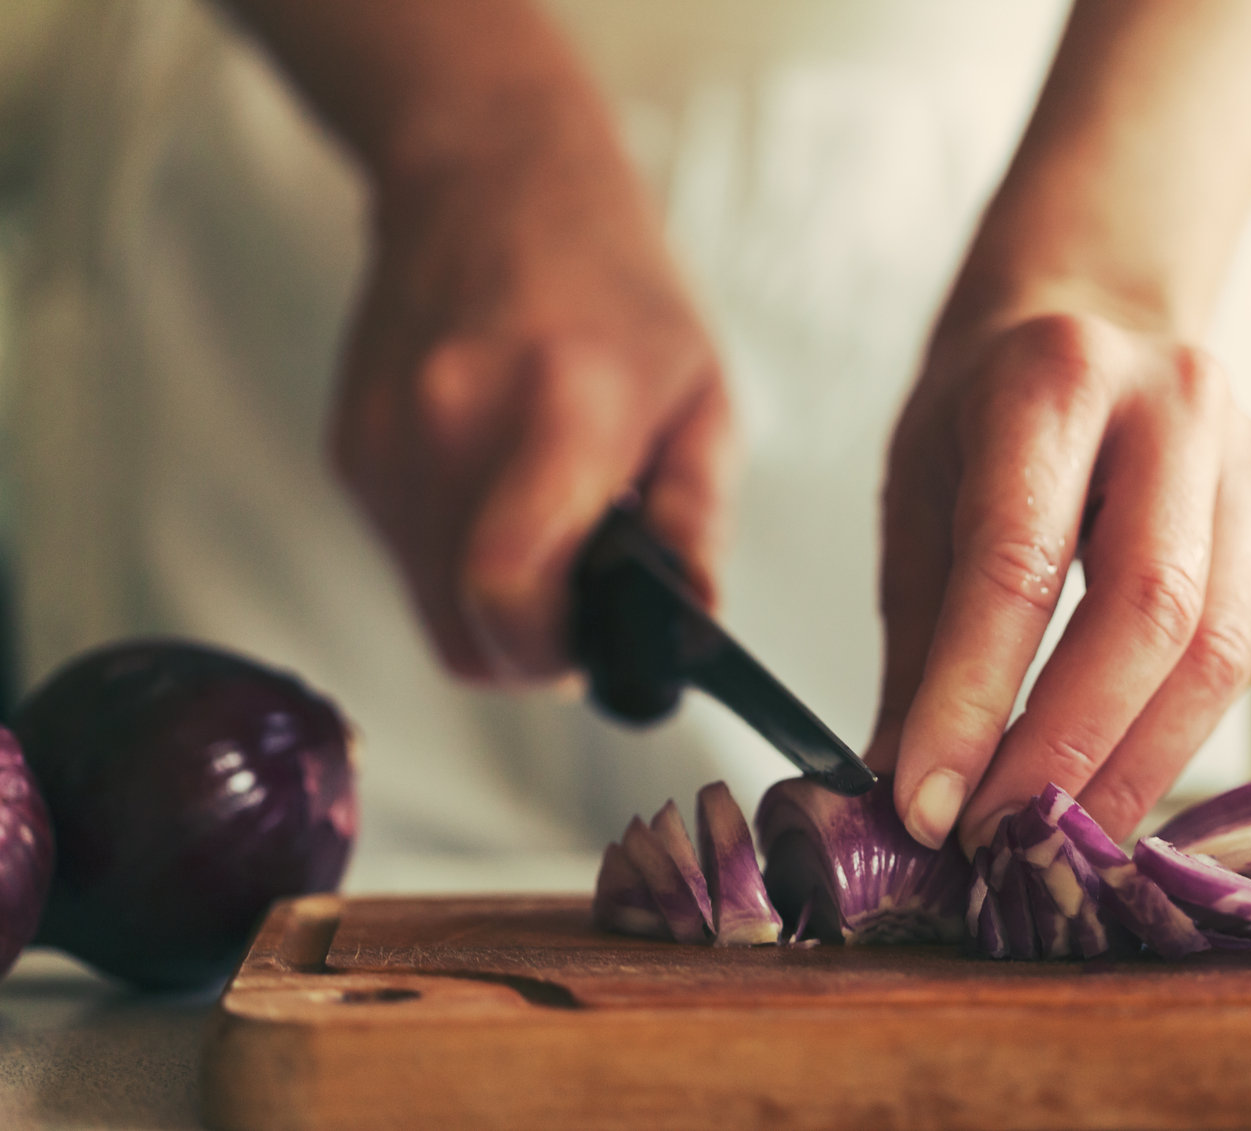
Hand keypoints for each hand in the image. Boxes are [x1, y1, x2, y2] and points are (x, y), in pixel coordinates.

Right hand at [331, 109, 733, 681]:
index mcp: (558, 412)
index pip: (510, 595)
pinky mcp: (350, 451)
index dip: (554, 654)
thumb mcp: (700, 393)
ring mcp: (387, 443)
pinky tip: (497, 493)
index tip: (597, 645)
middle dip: (530, 649)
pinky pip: (402, 557)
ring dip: (491, 607)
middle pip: (464, 632)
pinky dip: (453, 558)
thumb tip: (690, 622)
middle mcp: (451, 429)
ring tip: (545, 530)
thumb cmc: (614, 284)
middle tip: (582, 608)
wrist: (491, 177)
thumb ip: (696, 519)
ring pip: (427, 608)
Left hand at [867, 310, 1250, 850]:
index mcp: (1055, 379)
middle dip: (1065, 749)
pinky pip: (1245, 657)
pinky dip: (1175, 739)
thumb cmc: (987, 411)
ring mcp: (1250, 462)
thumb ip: (920, 642)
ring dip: (1131, 766)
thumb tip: (904, 791)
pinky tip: (1114, 789)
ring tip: (1053, 844)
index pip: (1018, 561)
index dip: (973, 699)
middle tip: (995, 843)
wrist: (1093, 318)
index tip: (926, 804)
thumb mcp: (921, 494)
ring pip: (1216, 647)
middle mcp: (1175, 406)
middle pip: (1146, 609)